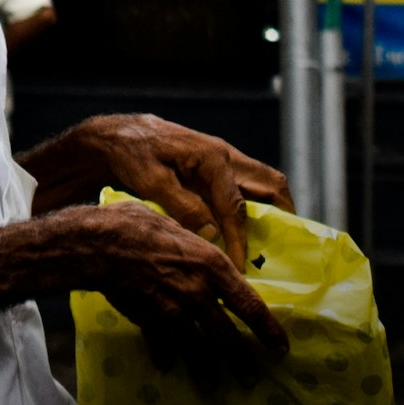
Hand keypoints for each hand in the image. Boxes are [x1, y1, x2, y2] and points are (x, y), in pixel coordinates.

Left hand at [81, 113, 294, 272]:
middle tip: (284, 253)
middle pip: (271, 184)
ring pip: (264, 184)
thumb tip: (213, 236)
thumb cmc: (133, 155)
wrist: (119, 135)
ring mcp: (225, 160)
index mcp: (212, 158)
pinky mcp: (217, 168)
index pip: (236, 206)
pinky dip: (255, 209)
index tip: (241, 269)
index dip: (240, 240)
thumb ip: (183, 207)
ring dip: (273, 212)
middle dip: (284, 217)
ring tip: (272, 247)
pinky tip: (247, 234)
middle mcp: (226, 156)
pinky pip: (247, 188)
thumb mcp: (152, 182)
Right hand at [94, 199, 288, 388]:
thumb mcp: (177, 227)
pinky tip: (167, 365)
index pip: (250, 304)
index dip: (267, 328)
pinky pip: (163, 346)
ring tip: (213, 386)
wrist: (99, 245)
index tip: (280, 346)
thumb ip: (194, 246)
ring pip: (198, 350)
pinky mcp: (151, 324)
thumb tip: (203, 251)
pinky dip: (166, 356)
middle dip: (241, 361)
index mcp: (211, 266)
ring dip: (207, 371)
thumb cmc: (137, 224)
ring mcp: (175, 313)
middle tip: (251, 378)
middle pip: (227, 336)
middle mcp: (199, 294)